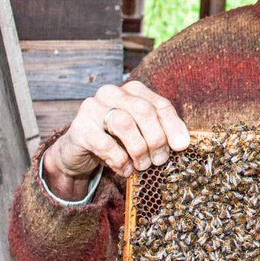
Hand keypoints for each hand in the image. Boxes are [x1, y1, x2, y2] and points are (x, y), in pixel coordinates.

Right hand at [43, 82, 189, 198]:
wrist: (77, 152)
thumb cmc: (114, 141)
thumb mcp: (139, 133)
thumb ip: (159, 131)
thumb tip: (182, 143)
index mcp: (131, 90)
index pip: (159, 104)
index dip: (173, 126)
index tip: (181, 146)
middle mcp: (111, 93)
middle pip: (143, 110)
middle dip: (156, 138)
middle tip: (160, 160)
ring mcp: (92, 108)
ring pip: (124, 123)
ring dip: (139, 149)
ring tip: (143, 166)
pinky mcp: (79, 128)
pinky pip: (105, 144)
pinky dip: (120, 160)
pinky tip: (125, 170)